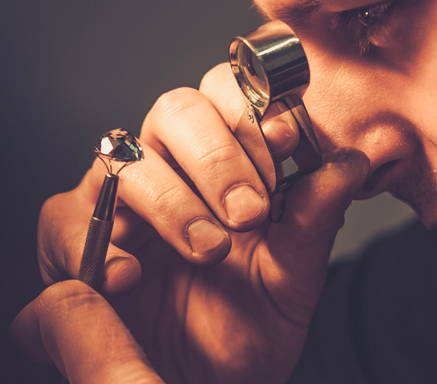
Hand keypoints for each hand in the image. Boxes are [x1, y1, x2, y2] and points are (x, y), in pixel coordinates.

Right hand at [14, 64, 368, 382]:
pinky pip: (67, 217)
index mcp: (226, 162)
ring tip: (209, 250)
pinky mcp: (79, 238)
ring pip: (125, 159)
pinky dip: (99, 240)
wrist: (205, 380)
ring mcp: (122, 199)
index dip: (255, 109)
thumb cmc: (249, 322)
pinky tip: (134, 275)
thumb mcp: (292, 275)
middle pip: (177, 110)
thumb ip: (316, 217)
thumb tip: (352, 161)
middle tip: (249, 210)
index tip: (286, 139)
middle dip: (217, 154)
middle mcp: (172, 167)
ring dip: (172, 201)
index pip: (231, 96)